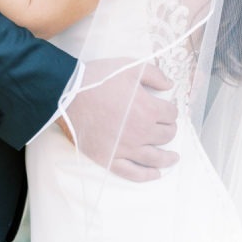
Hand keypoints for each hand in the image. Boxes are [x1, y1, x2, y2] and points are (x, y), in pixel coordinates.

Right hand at [62, 59, 178, 182]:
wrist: (67, 94)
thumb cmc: (98, 78)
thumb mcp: (129, 66)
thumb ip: (154, 75)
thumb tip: (169, 86)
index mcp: (148, 109)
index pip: (170, 114)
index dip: (170, 110)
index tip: (167, 109)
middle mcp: (141, 132)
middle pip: (165, 135)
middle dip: (169, 129)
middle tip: (166, 126)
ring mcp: (126, 148)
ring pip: (155, 158)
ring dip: (167, 158)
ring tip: (173, 157)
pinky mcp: (110, 159)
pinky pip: (133, 173)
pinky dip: (147, 175)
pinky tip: (155, 174)